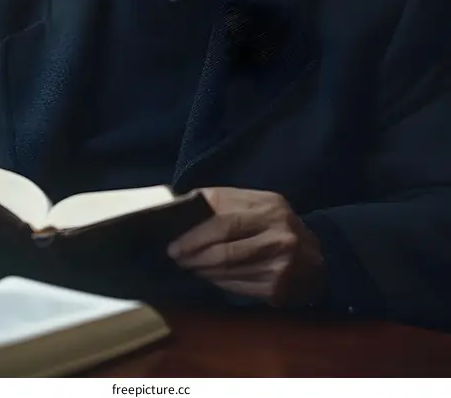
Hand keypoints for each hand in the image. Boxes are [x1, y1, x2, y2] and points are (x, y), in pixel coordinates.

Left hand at [168, 187, 322, 306]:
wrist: (316, 257)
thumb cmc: (275, 226)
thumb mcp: (257, 205)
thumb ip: (224, 202)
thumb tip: (180, 206)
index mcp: (269, 205)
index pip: (222, 215)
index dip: (194, 230)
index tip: (173, 238)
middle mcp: (278, 231)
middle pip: (223, 244)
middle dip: (192, 252)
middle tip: (175, 255)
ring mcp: (281, 262)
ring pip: (227, 267)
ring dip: (200, 268)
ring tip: (187, 264)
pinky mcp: (278, 287)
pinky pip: (237, 285)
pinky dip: (217, 281)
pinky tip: (208, 276)